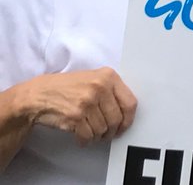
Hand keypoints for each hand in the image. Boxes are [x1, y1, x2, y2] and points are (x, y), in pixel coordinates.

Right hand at [20, 68, 136, 144]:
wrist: (38, 94)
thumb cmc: (65, 87)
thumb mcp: (93, 78)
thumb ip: (111, 89)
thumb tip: (126, 111)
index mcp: (108, 76)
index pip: (130, 102)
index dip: (128, 119)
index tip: (123, 126)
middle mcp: (100, 87)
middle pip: (116, 119)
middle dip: (112, 131)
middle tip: (106, 134)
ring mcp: (87, 102)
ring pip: (102, 129)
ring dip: (97, 136)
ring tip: (91, 133)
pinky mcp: (75, 116)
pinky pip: (88, 136)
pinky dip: (85, 140)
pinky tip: (81, 137)